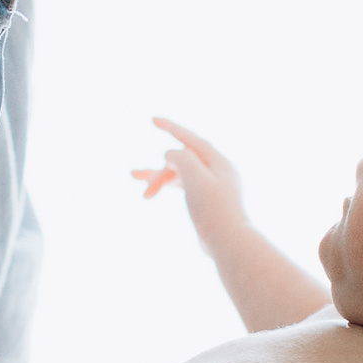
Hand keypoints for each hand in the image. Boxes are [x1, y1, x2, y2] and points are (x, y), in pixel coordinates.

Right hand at [132, 115, 247, 247]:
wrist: (229, 243)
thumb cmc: (214, 210)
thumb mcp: (194, 177)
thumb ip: (181, 158)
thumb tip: (170, 154)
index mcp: (218, 162)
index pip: (191, 139)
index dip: (171, 127)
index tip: (152, 119)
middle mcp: (217, 171)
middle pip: (181, 161)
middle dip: (158, 170)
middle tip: (134, 176)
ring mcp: (212, 186)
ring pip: (180, 175)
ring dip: (159, 179)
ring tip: (139, 189)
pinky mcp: (206, 201)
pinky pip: (183, 186)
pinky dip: (168, 187)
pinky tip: (154, 194)